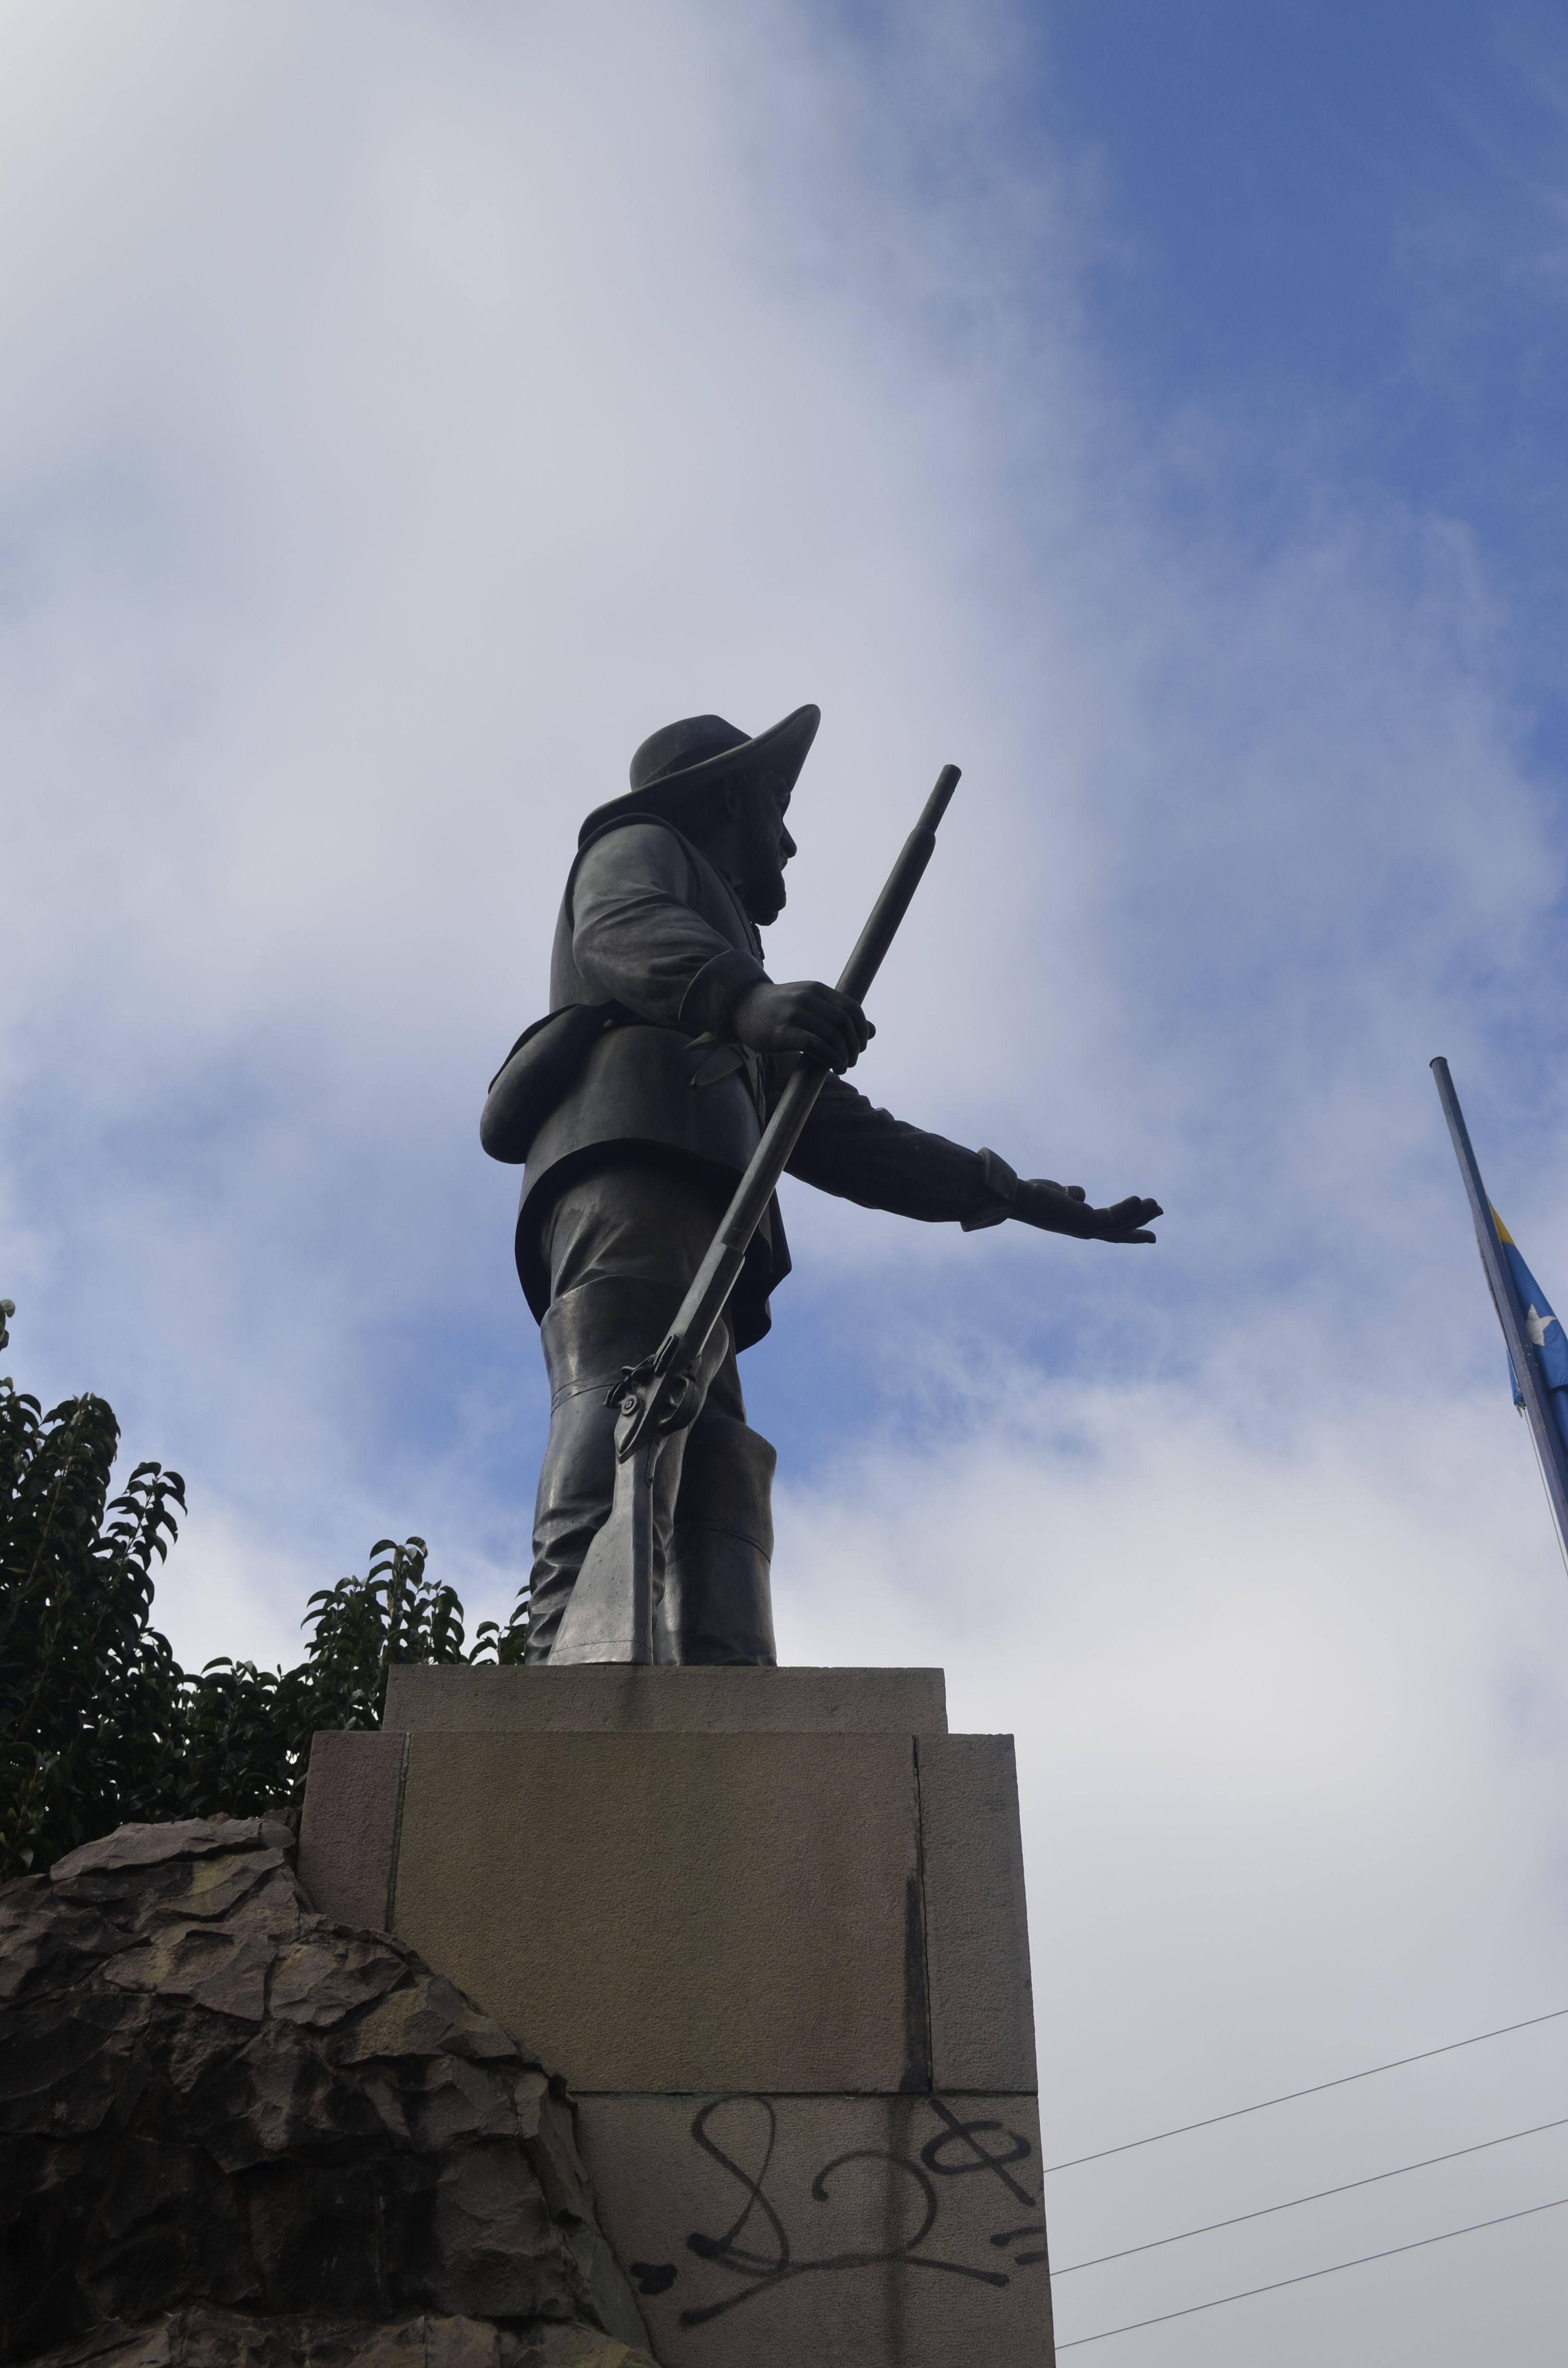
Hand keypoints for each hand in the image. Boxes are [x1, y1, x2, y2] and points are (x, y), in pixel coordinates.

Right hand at [731, 979, 873, 1071]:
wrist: (742, 1007)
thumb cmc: (781, 1009)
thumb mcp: (811, 1005)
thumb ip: (839, 1015)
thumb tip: (874, 1031)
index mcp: (817, 990)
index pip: (852, 1008)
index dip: (862, 1029)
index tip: (861, 1045)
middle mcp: (807, 999)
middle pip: (845, 1023)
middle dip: (855, 1045)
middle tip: (853, 1060)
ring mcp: (794, 1015)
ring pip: (832, 1035)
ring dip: (844, 1056)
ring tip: (842, 1066)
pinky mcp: (782, 1033)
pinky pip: (815, 1045)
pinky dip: (830, 1058)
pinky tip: (832, 1066)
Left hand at [1014, 1179, 1161, 1242]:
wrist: (1018, 1199)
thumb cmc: (1033, 1195)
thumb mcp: (1058, 1194)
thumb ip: (1071, 1195)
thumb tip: (1079, 1194)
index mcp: (1079, 1225)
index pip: (1109, 1230)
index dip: (1129, 1230)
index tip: (1148, 1233)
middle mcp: (1084, 1231)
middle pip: (1120, 1231)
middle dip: (1141, 1223)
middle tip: (1160, 1212)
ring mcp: (1085, 1229)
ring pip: (1120, 1225)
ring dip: (1140, 1214)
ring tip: (1156, 1203)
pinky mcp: (1084, 1222)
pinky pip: (1112, 1216)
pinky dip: (1126, 1209)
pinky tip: (1139, 1200)